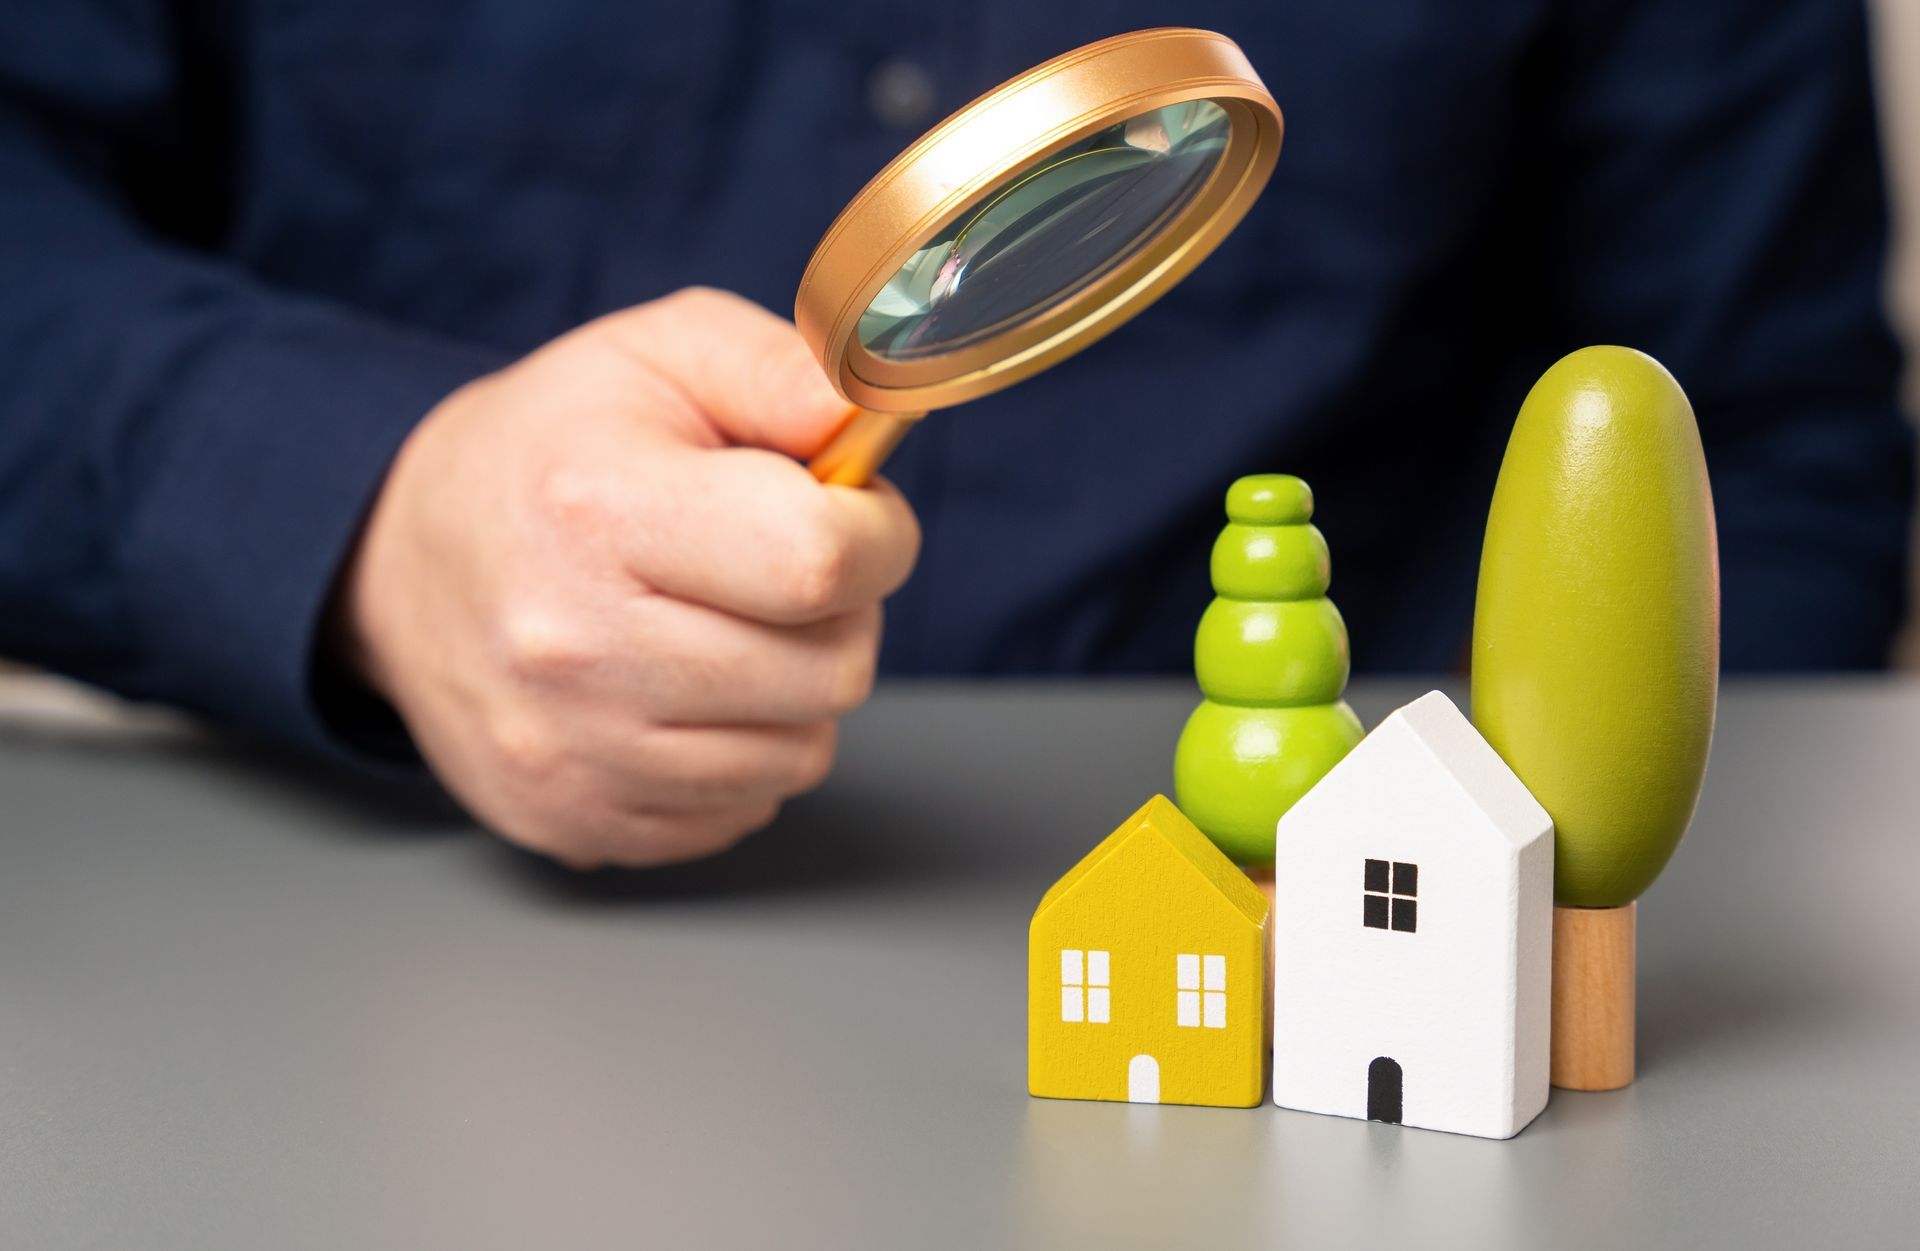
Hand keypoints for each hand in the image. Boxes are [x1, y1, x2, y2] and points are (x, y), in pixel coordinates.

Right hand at [332, 288, 919, 867]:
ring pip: (799, 754)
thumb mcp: (664, 354)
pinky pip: (743, 810)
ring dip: (795, 691)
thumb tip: (871, 411)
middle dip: (841, 613)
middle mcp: (574, 649)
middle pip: (829, 672)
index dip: (877, 535)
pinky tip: (687, 692)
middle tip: (779, 569)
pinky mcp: (574, 822)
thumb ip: (784, 370)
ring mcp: (570, 753)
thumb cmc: (556, 450)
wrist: (402, 561)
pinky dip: (740, 754)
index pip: (818, 561)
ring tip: (731, 626)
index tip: (856, 514)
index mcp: (601, 513)